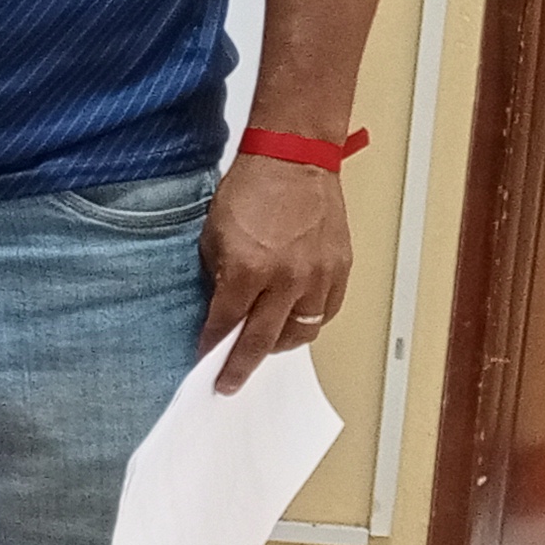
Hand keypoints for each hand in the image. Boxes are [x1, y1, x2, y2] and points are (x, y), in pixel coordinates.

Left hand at [198, 149, 350, 393]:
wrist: (293, 161)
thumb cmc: (249, 190)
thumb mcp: (213, 235)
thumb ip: (218, 276)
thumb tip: (222, 307)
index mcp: (248, 270)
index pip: (226, 322)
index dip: (213, 344)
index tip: (205, 360)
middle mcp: (286, 280)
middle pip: (262, 340)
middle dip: (241, 365)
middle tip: (229, 383)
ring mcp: (317, 277)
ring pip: (300, 332)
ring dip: (278, 345)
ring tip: (263, 348)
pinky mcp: (340, 269)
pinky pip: (325, 313)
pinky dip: (308, 324)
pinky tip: (293, 323)